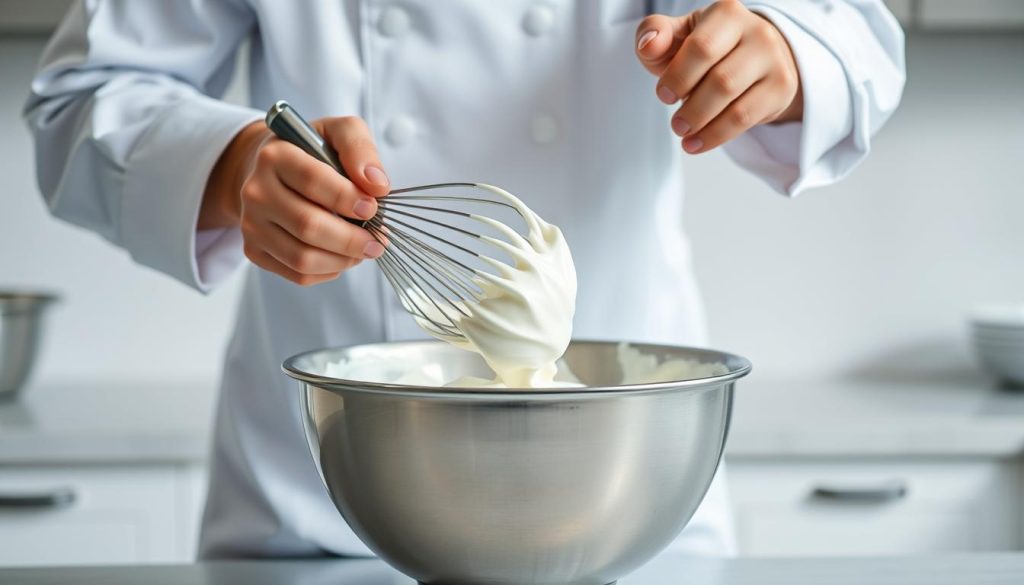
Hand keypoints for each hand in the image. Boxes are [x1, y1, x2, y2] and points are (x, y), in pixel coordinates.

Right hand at [201, 116, 389, 285]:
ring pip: (302, 257)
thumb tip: (376, 185)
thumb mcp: (339, 133)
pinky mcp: (255, 250)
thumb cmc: (313, 152)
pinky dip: (329, 270)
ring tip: (365, 249)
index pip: (312, 180)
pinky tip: (341, 256)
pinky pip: (298, 274)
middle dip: (352, 239)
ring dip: (343, 259)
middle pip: (308, 225)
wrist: (275, 171)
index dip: (347, 198)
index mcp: (275, 156)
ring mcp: (252, 224)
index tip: (373, 207)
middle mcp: (256, 191)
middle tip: (378, 240)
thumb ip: (360, 149)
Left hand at [635, 0, 802, 153]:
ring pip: (735, 104)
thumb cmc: (706, 46)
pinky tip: (697, 143)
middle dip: (692, 108)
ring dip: (703, 125)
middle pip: (721, 80)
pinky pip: (746, 119)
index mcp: (727, 13)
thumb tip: (648, 45)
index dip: (678, 77)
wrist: (751, 55)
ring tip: (684, 134)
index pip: (701, 48)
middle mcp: (758, 32)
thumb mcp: (677, 35)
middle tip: (676, 124)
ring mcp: (774, 61)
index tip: (664, 95)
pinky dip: (716, 136)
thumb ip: (655, 33)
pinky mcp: (781, 88)